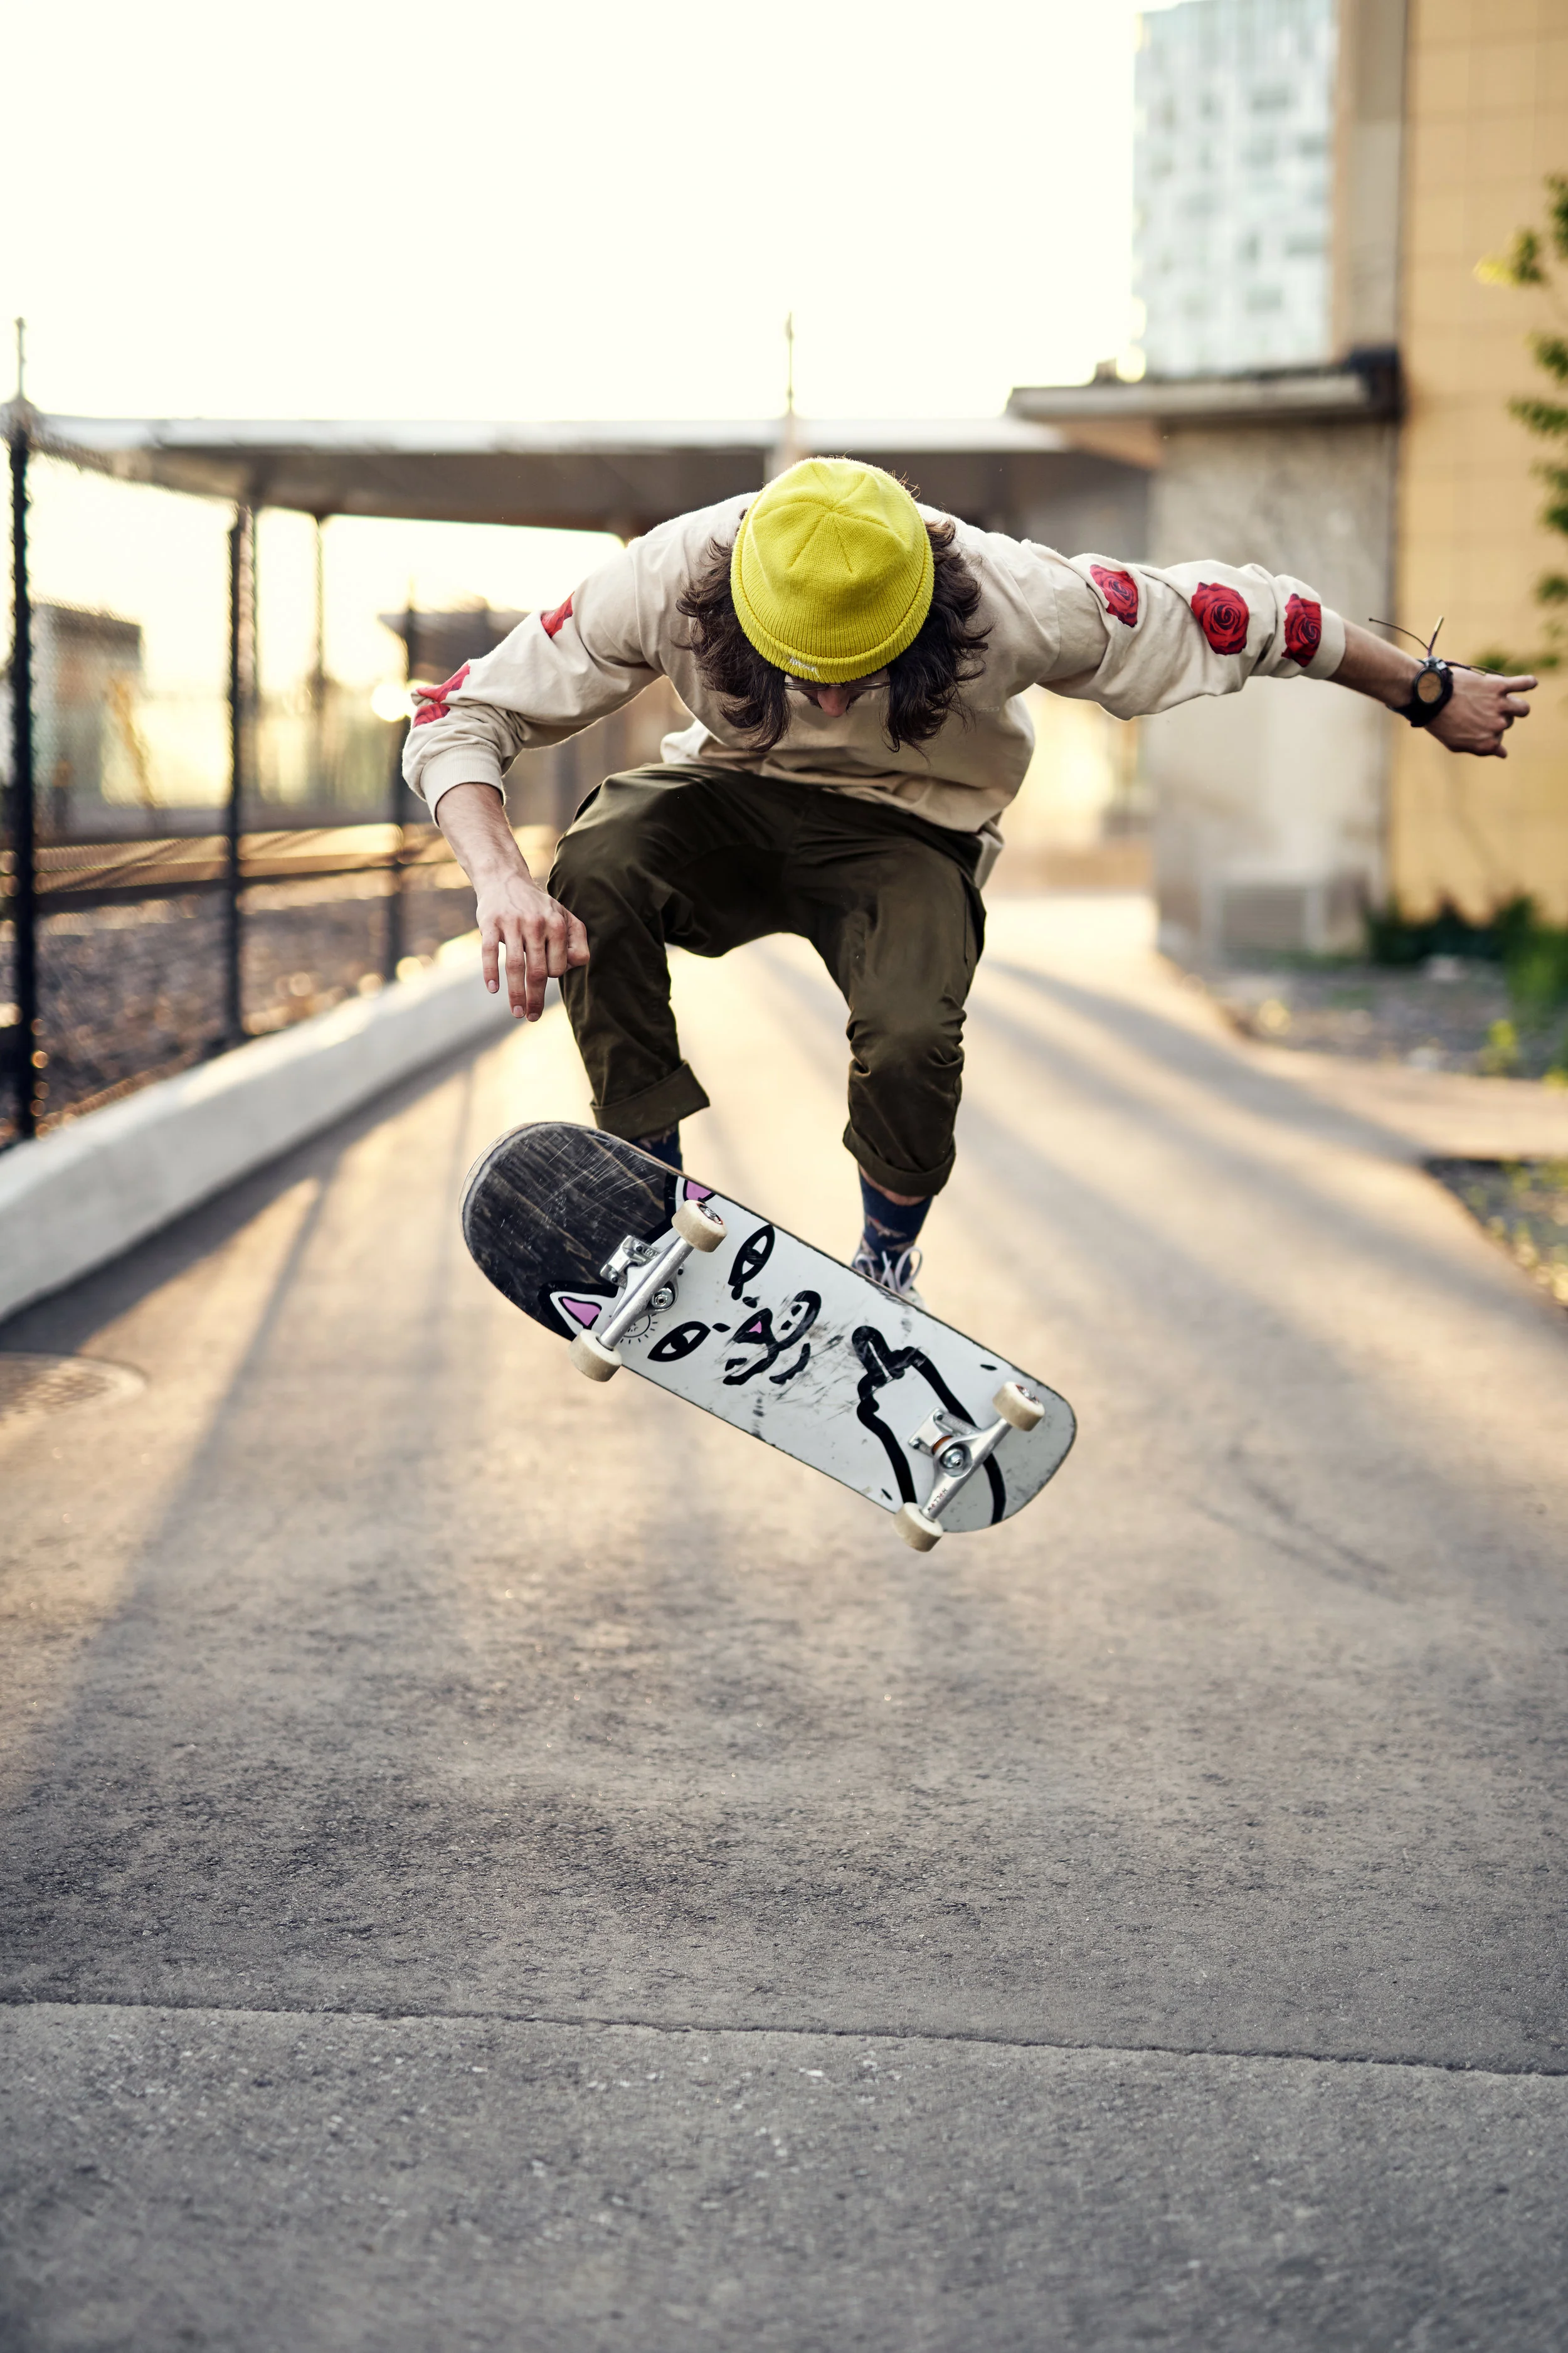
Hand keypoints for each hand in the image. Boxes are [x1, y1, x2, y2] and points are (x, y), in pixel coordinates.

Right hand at [476, 870, 588, 1020]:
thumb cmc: (537, 905)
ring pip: (515, 966)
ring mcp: (512, 924)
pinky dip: (490, 973)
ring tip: (517, 1013)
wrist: (504, 878)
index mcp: (556, 924)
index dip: (552, 976)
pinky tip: (493, 989)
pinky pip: (490, 952)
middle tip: (532, 1017)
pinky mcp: (490, 923)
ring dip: (516, 994)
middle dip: (536, 998)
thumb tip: (576, 965)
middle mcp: (536, 923)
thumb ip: (576, 940)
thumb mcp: (563, 916)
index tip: (544, 979)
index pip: (558, 966)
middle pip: (538, 971)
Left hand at [1430, 668, 1536, 757]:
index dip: (1489, 735)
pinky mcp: (1499, 686)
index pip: (1499, 742)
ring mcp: (1500, 706)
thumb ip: (1480, 749)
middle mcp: (1497, 726)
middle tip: (1478, 710)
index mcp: (1488, 743)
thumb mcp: (1455, 744)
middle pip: (1508, 723)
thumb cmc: (1439, 722)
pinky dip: (1528, 683)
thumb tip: (1503, 754)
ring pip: (1522, 709)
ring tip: (1507, 702)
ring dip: (1516, 707)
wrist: (1430, 697)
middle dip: (1496, 718)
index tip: (1477, 729)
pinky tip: (1530, 683)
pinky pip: (1522, 684)